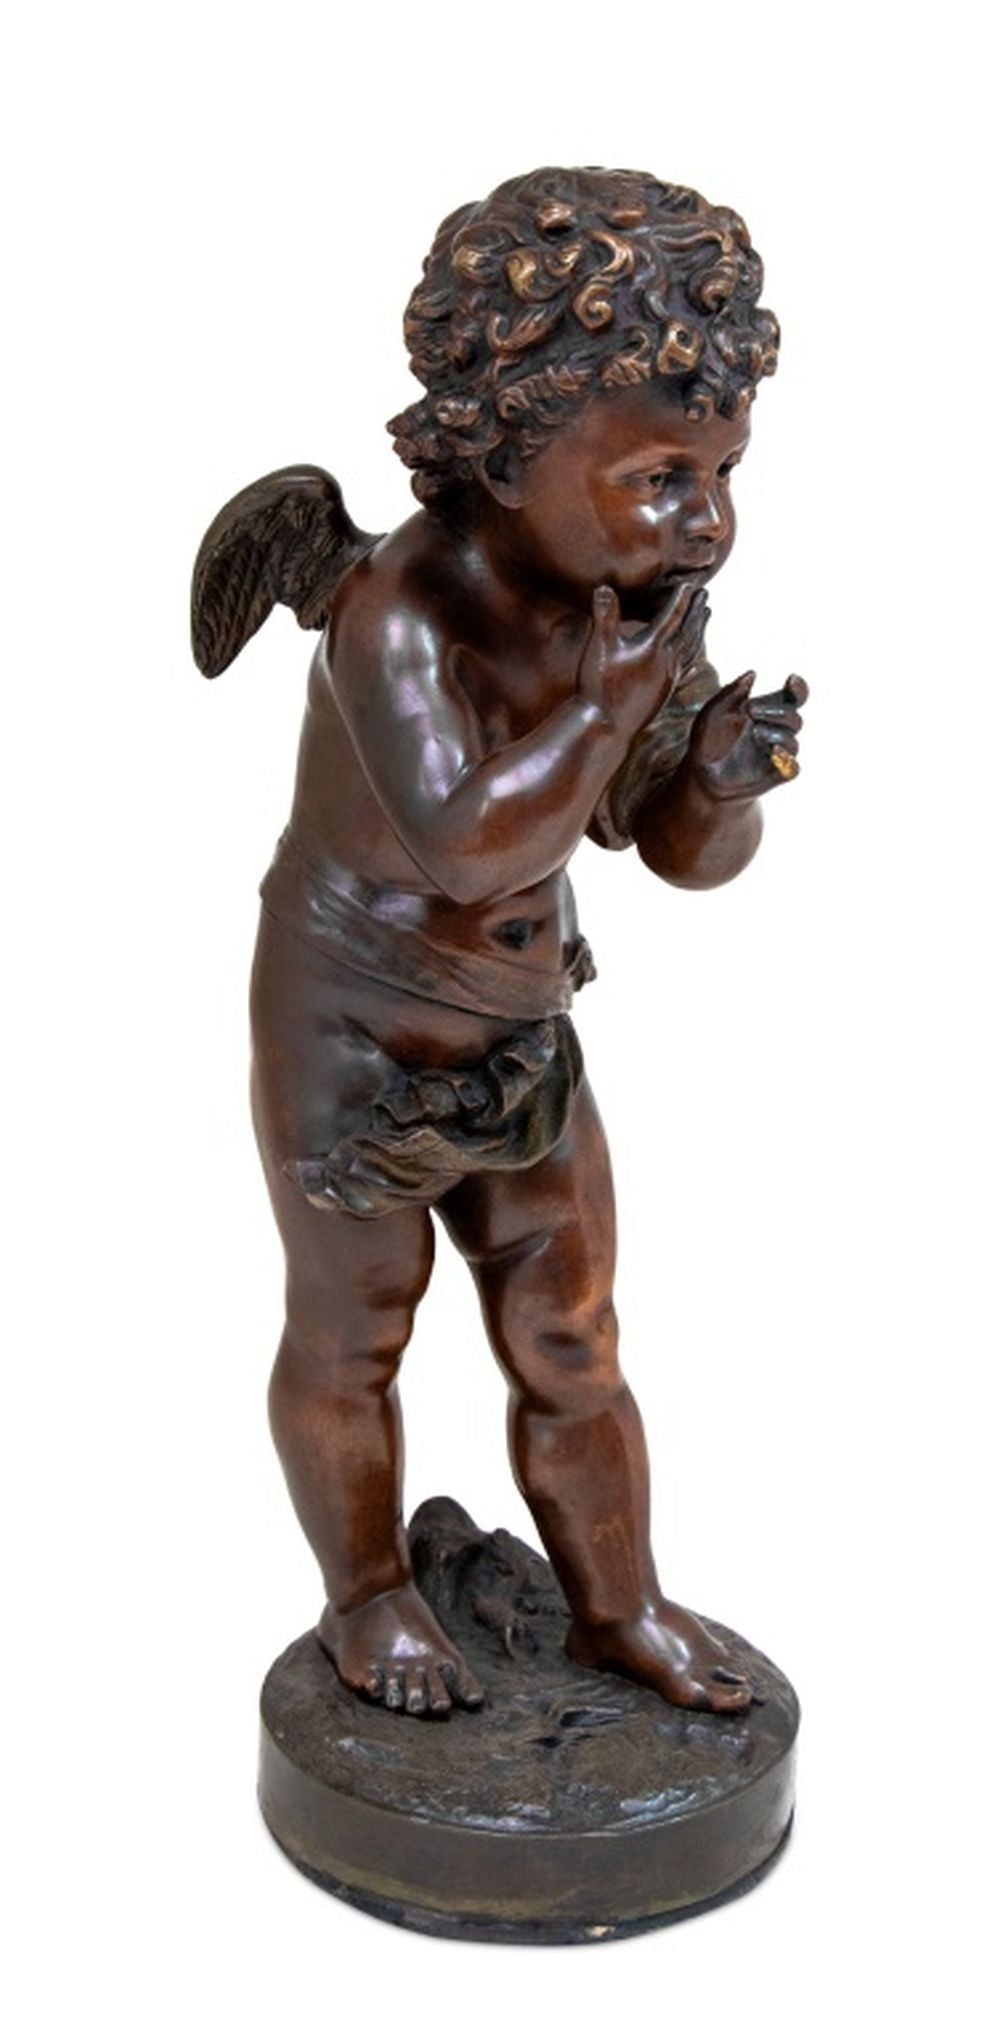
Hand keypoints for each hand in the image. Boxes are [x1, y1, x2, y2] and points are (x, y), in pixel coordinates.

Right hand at [577, 579, 708, 728]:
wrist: (606, 728)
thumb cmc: (599, 688)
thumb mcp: (599, 648)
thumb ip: (604, 616)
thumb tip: (604, 587)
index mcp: (652, 647)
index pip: (671, 616)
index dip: (681, 598)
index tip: (691, 583)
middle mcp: (666, 662)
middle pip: (687, 630)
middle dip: (696, 610)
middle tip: (705, 594)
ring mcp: (668, 678)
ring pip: (691, 648)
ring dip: (699, 629)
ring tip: (706, 616)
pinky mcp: (666, 692)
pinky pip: (686, 667)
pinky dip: (693, 653)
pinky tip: (694, 654)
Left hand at [689, 672, 807, 801]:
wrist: (699, 774)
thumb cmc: (707, 741)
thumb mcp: (712, 714)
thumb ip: (730, 692)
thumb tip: (752, 673)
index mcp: (767, 713)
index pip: (793, 699)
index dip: (798, 688)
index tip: (790, 680)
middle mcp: (776, 732)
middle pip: (794, 718)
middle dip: (776, 711)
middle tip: (749, 710)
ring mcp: (776, 754)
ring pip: (792, 742)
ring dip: (775, 733)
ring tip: (753, 732)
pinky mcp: (775, 775)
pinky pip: (792, 769)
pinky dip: (787, 760)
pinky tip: (774, 752)